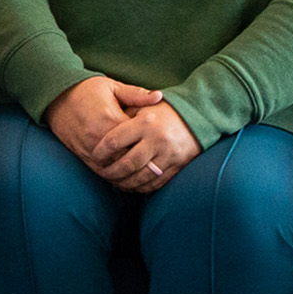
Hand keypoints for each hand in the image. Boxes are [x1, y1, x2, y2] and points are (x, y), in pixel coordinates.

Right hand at [44, 75, 165, 170]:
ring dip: (131, 170)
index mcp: (109, 118)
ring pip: (116, 168)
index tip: (161, 139)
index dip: (150, 140)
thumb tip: (159, 97)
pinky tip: (128, 174)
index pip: (137, 137)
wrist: (57, 98)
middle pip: (128, 156)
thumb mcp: (112, 87)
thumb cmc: (87, 90)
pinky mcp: (83, 156)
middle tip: (158, 158)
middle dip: (143, 158)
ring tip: (147, 170)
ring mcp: (90, 149)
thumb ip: (136, 94)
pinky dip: (116, 175)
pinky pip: (102, 172)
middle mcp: (99, 137)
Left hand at [87, 100, 201, 192]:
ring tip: (113, 181)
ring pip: (140, 177)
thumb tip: (102, 132)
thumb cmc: (164, 110)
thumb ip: (124, 116)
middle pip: (127, 164)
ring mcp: (169, 155)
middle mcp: (157, 140)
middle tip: (101, 173)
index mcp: (145, 122)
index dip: (101, 151)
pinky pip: (155, 183)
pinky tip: (131, 185)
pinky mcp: (177, 166)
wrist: (198, 116)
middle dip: (110, 172)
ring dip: (124, 183)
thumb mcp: (144, 106)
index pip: (115, 141)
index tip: (94, 156)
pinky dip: (140, 187)